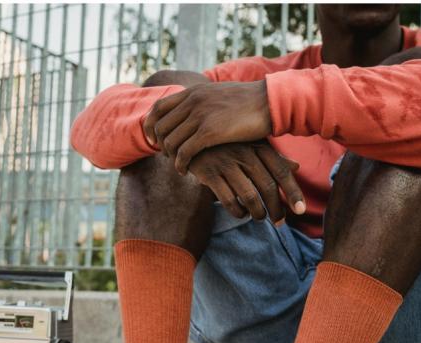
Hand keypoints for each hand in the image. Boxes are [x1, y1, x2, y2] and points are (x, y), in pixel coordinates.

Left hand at [144, 81, 272, 174]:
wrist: (269, 102)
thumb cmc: (248, 102)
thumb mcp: (219, 94)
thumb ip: (203, 100)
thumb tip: (194, 108)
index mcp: (193, 92)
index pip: (158, 108)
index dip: (151, 125)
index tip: (154, 138)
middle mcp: (192, 101)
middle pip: (160, 127)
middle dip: (160, 144)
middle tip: (168, 155)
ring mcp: (200, 116)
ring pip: (170, 141)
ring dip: (171, 157)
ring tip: (179, 164)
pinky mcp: (209, 132)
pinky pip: (184, 152)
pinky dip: (180, 164)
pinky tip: (185, 171)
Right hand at [186, 141, 305, 222]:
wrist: (192, 137)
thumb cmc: (228, 143)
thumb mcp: (251, 145)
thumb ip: (273, 157)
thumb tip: (296, 167)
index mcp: (258, 146)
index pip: (282, 171)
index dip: (293, 192)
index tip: (300, 211)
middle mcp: (244, 153)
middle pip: (268, 187)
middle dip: (276, 209)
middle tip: (279, 223)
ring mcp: (226, 163)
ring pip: (249, 196)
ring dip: (257, 212)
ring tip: (259, 217)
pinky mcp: (209, 174)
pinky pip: (228, 200)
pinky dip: (238, 211)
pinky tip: (241, 213)